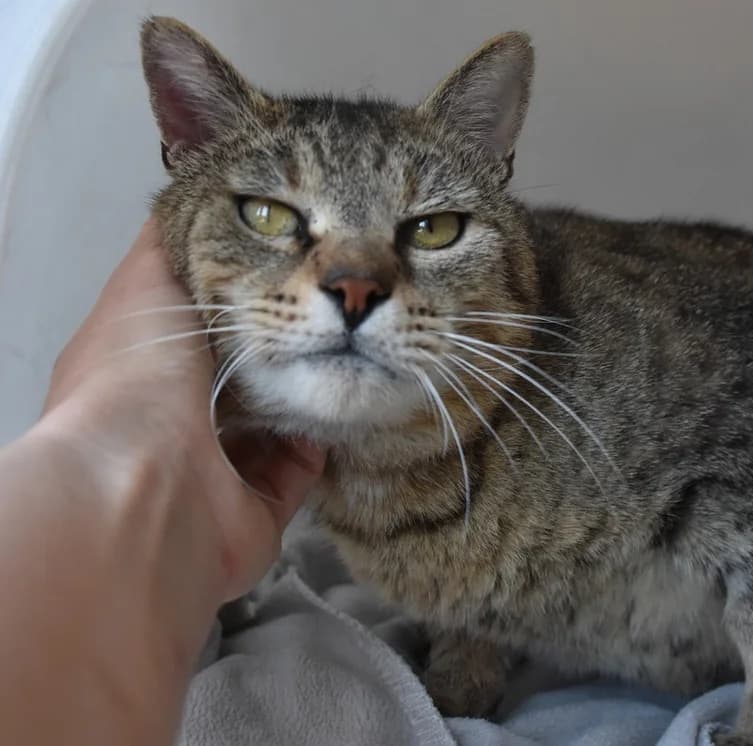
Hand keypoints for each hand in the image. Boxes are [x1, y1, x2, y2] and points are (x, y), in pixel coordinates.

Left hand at [39, 217, 324, 600]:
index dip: (239, 292)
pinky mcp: (260, 508)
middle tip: (328, 298)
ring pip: (274, 418)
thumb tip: (196, 193)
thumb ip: (174, 243)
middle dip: (279, 340)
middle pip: (239, 372)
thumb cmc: (136, 377)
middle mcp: (175, 421)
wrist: (146, 487)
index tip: (288, 258)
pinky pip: (301, 463)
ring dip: (307, 385)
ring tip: (347, 338)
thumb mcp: (146, 284)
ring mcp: (217, 469)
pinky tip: (352, 391)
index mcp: (143, 370)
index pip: (196, 327)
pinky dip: (322, 433)